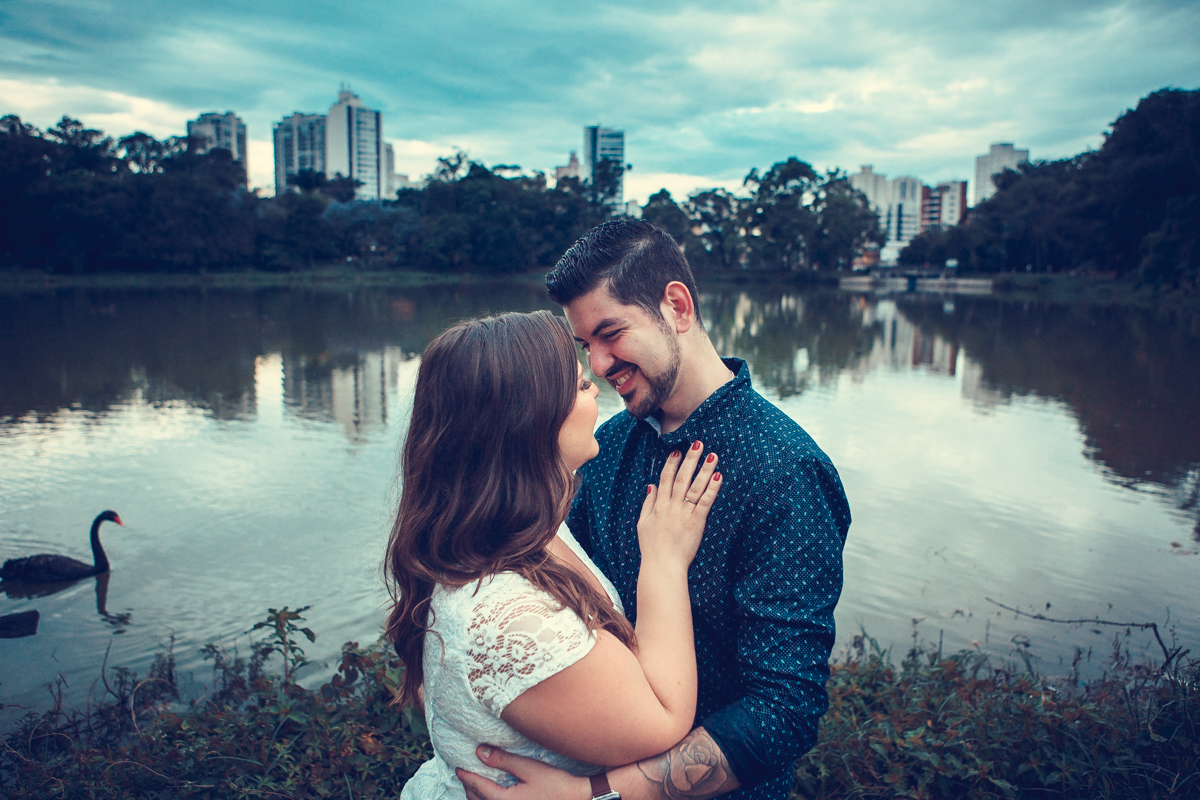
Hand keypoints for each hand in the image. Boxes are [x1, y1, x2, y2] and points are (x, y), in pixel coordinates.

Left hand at [456, 745, 590, 799]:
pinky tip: (493, 793)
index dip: (466, 775)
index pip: (478, 787)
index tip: (458, 766)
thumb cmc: (556, 784)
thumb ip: (503, 760)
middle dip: (469, 787)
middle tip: (464, 773)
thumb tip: (480, 752)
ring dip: (477, 796)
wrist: (577, 799)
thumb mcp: (529, 768)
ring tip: (475, 784)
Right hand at [637, 441, 721, 569]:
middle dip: (690, 459)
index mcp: (659, 505)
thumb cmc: (652, 548)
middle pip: (682, 477)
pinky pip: (706, 501)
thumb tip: (651, 485)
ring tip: (712, 455)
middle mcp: (672, 506)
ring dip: (704, 469)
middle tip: (698, 443)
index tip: (677, 450)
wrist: (662, 566)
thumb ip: (648, 503)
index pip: (665, 478)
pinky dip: (712, 488)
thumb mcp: (643, 524)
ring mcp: (685, 513)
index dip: (672, 463)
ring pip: (696, 486)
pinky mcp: (697, 522)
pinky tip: (718, 476)